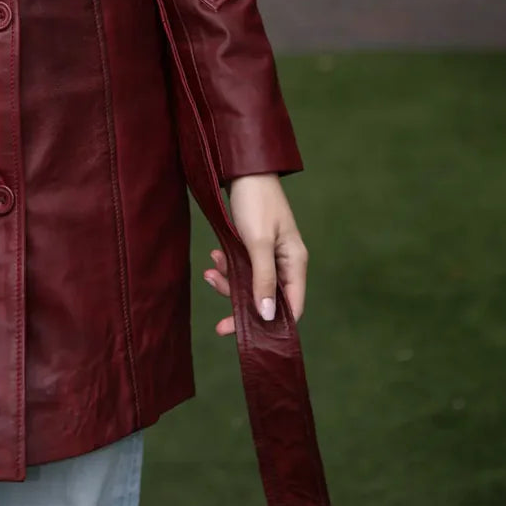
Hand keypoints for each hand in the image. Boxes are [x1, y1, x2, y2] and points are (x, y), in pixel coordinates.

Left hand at [202, 173, 306, 335]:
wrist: (243, 169)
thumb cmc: (256, 202)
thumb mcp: (258, 242)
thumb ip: (263, 279)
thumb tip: (268, 315)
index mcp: (295, 263)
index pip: (292, 307)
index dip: (272, 325)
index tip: (245, 335)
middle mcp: (285, 263)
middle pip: (267, 299)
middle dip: (241, 305)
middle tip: (219, 323)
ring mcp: (270, 255)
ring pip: (251, 284)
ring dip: (230, 282)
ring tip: (210, 271)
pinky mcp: (254, 247)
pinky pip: (242, 268)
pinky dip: (228, 267)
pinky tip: (215, 258)